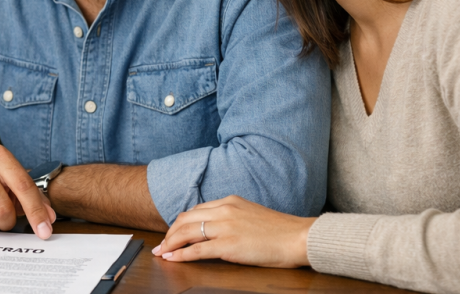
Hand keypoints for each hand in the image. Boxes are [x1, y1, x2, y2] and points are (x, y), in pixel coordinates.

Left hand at [150, 195, 313, 268]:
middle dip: (170, 233)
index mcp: (229, 201)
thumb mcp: (250, 214)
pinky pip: (196, 250)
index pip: (195, 210)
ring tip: (162, 252)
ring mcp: (224, 227)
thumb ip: (232, 217)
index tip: (173, 232)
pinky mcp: (228, 245)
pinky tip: (172, 258)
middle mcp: (223, 210)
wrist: (298, 237)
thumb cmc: (280, 230)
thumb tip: (216, 228)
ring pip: (186, 232)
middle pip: (185, 219)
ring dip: (170, 243)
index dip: (181, 223)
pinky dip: (180, 254)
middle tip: (161, 244)